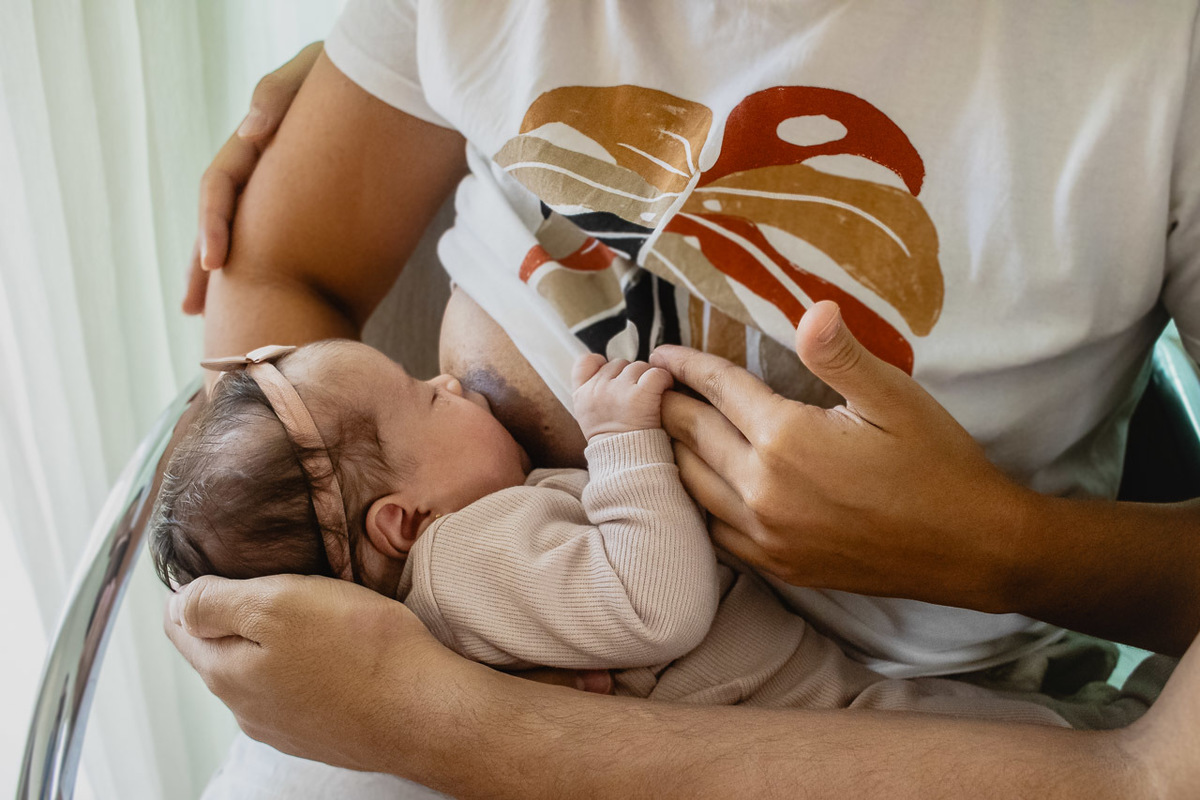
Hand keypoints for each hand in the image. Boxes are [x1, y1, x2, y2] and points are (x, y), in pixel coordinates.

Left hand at [165, 574, 612, 768]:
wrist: (425, 710)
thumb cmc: (361, 653)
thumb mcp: (278, 604)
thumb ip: (217, 602)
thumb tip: (178, 601)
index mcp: (225, 672)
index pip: (180, 624)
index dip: (197, 585)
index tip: (229, 565)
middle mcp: (247, 707)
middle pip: (220, 649)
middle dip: (238, 613)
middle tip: (279, 580)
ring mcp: (286, 725)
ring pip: (263, 670)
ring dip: (278, 641)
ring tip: (315, 612)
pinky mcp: (324, 731)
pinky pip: (302, 689)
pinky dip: (311, 666)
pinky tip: (340, 651)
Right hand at [182, 42, 322, 314]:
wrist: (382, 81)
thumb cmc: (345, 73)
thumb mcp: (308, 73)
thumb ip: (277, 93)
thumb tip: (250, 130)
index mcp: (252, 145)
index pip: (219, 188)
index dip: (213, 226)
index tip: (214, 264)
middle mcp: (258, 170)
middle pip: (221, 221)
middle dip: (203, 266)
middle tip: (195, 310)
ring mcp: (278, 190)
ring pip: (246, 236)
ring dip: (230, 277)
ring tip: (212, 321)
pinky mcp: (305, 208)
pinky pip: (282, 241)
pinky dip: (271, 270)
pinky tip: (274, 301)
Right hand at [571, 354, 673, 438]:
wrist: (625, 466)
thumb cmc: (615, 446)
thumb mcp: (591, 420)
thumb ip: (595, 395)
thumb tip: (613, 377)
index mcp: (582, 394)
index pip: (586, 361)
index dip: (603, 365)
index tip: (615, 378)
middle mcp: (597, 388)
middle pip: (620, 363)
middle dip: (631, 376)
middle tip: (638, 398)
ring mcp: (618, 389)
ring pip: (639, 366)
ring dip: (648, 378)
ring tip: (652, 399)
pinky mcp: (640, 394)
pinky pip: (656, 373)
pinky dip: (664, 379)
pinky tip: (665, 392)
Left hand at [649, 300, 1030, 610]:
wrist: (972, 550)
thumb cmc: (938, 464)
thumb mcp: (896, 397)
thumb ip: (841, 355)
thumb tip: (811, 309)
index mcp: (786, 439)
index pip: (718, 390)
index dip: (687, 366)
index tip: (662, 354)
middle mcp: (762, 489)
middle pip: (691, 436)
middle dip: (664, 405)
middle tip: (645, 385)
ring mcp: (765, 535)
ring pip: (691, 486)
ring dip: (671, 452)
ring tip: (661, 429)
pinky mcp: (777, 566)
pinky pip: (713, 531)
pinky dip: (695, 502)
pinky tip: (695, 486)